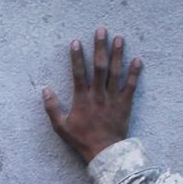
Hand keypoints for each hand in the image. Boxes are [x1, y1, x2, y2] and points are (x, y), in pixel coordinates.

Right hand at [42, 25, 142, 163]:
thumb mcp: (61, 127)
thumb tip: (45, 90)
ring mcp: (113, 98)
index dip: (77, 57)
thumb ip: (52, 108)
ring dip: (118, 54)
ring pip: (116, 72)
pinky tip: (138, 59)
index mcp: (82, 99)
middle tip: (101, 30)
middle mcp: (98, 95)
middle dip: (100, 47)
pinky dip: (135, 73)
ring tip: (119, 38)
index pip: (78, 73)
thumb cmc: (81, 140)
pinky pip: (131, 86)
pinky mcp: (125, 104)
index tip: (76, 42)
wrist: (105, 153)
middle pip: (99, 67)